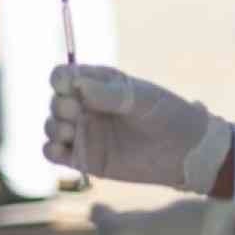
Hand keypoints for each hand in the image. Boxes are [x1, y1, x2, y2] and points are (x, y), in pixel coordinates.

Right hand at [45, 66, 233, 192]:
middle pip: (55, 101)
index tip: (70, 88)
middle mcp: (87, 107)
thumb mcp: (141, 98)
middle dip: (59, 106)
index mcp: (98, 84)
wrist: (184, 151)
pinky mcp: (85, 158)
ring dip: (53, 127)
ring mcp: (85, 132)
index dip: (60, 80)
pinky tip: (63, 149)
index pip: (64, 76)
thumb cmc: (167, 115)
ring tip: (71, 131)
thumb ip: (109, 93)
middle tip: (76, 112)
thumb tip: (77, 86)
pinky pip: (53, 153)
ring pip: (51, 126)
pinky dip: (50, 150)